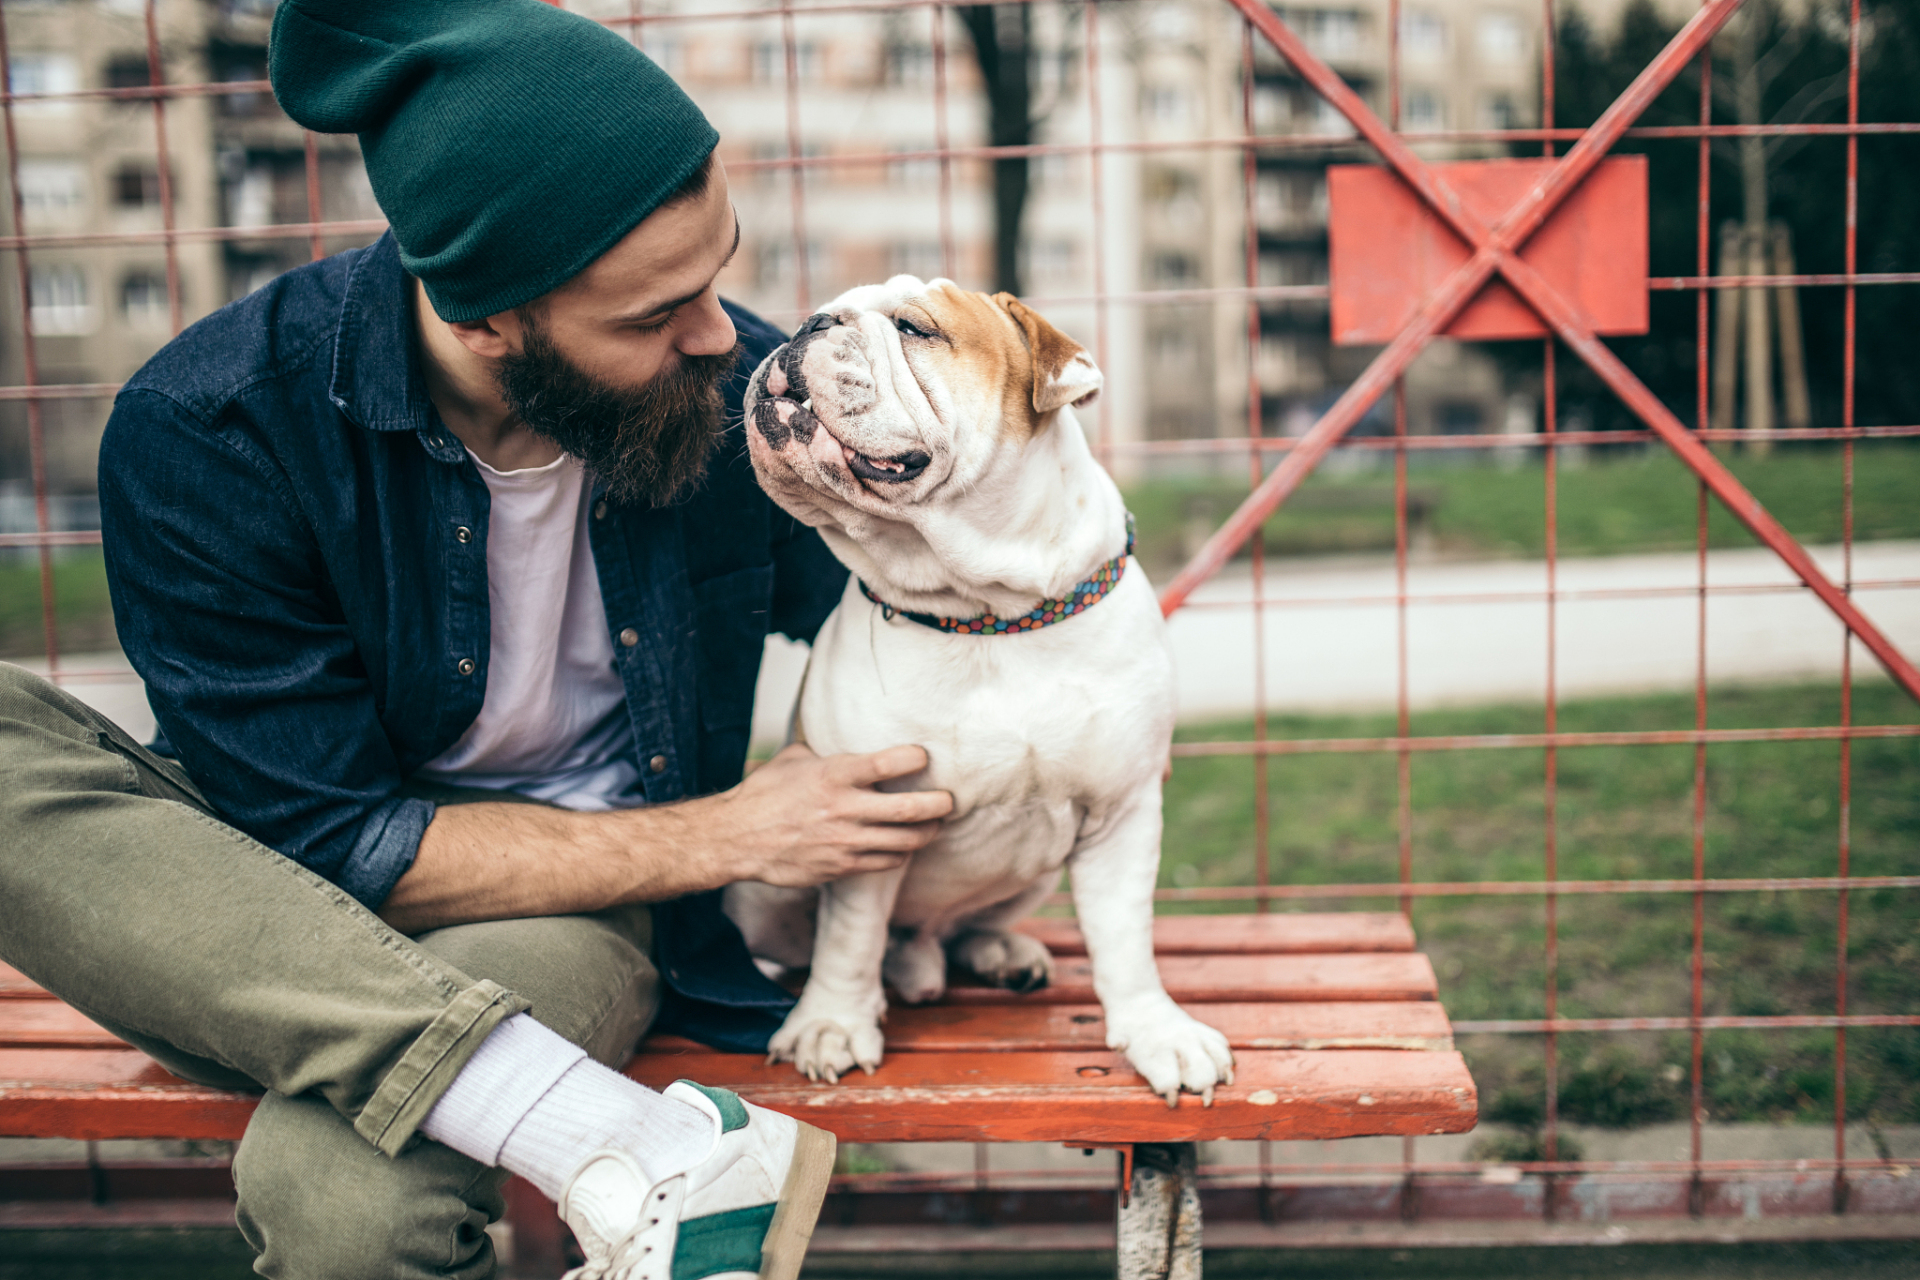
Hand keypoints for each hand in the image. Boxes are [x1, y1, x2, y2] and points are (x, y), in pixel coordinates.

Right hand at [703, 743, 951, 887]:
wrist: (738, 838)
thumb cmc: (765, 793)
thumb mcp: (794, 758)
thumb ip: (826, 750)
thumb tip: (848, 737)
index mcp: (833, 775)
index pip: (887, 764)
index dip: (914, 758)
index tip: (924, 756)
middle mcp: (843, 809)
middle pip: (910, 809)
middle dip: (939, 804)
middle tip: (949, 799)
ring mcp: (844, 841)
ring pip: (905, 841)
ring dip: (927, 832)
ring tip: (935, 824)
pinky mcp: (841, 866)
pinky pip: (885, 861)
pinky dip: (901, 852)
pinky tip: (905, 844)